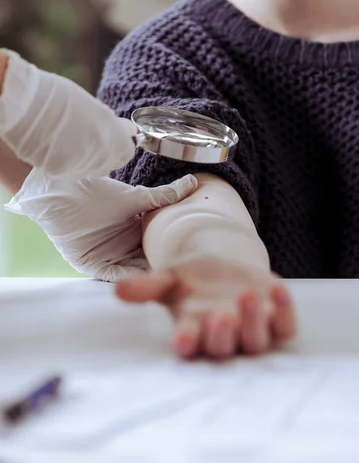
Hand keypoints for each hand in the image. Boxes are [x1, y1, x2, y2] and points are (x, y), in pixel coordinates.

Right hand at [0, 49, 136, 178]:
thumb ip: (111, 125)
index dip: (118, 148)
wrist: (29, 103)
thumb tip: (126, 131)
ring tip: (66, 141)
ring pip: (88, 170)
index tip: (111, 143)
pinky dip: (63, 163)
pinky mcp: (62, 173)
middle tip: (84, 140)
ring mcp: (83, 166)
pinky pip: (68, 172)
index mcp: (115, 137)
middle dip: (100, 155)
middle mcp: (103, 155)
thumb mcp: (96, 108)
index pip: (126, 154)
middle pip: (108, 165)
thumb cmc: (61, 98)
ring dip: (82, 161)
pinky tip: (53, 147)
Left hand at [5, 170, 197, 281]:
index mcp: (135, 231)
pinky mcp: (91, 264)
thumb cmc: (94, 191)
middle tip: (183, 276)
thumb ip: (164, 196)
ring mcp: (108, 256)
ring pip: (133, 271)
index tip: (191, 256)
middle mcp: (124, 246)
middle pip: (148, 262)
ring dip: (147, 277)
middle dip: (163, 268)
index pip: (158, 246)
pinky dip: (127, 278)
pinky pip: (112, 275)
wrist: (62, 191)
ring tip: (166, 281)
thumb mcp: (135, 197)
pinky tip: (142, 280)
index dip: (172, 251)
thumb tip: (192, 181)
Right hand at [116, 256, 295, 358]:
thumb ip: (146, 286)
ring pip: (256, 341)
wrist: (224, 272)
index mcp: (193, 330)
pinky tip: (278, 288)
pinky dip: (285, 310)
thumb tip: (117, 290)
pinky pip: (285, 325)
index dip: (187, 343)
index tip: (182, 339)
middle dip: (222, 335)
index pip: (189, 345)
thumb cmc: (191, 282)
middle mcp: (223, 336)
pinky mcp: (277, 320)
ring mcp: (252, 330)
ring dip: (253, 321)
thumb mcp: (168, 279)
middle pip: (224, 347)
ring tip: (247, 295)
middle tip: (219, 316)